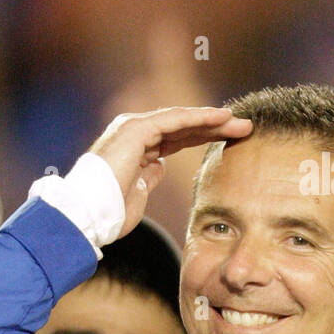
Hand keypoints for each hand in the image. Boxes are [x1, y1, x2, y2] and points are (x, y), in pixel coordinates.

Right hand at [88, 106, 252, 234]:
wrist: (88, 215)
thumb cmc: (110, 211)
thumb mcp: (138, 191)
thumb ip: (149, 174)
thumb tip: (160, 166)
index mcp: (136, 148)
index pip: (177, 138)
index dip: (205, 137)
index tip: (231, 140)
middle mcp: (134, 133)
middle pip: (183, 127)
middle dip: (215, 127)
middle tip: (245, 128)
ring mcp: (134, 128)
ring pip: (181, 120)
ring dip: (213, 120)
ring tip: (241, 123)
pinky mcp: (135, 129)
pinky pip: (174, 120)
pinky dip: (199, 117)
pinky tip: (221, 117)